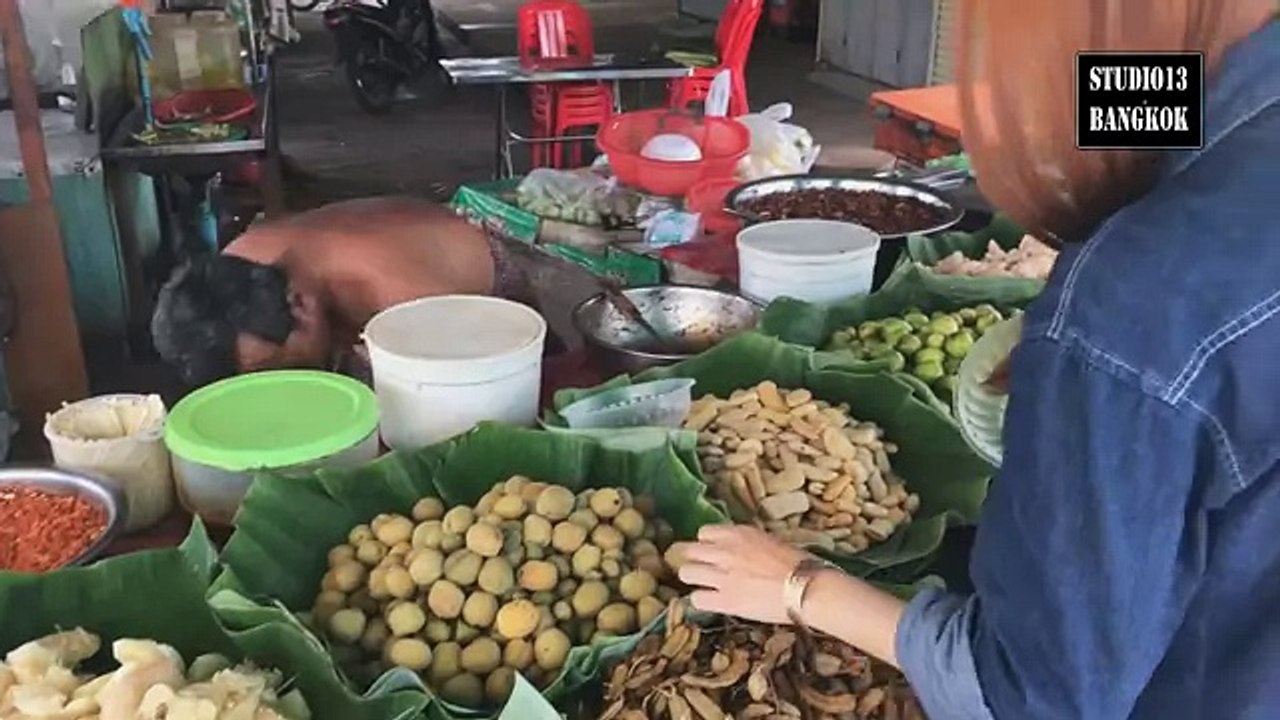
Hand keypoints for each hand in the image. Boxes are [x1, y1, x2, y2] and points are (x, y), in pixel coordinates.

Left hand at [672, 524, 810, 624]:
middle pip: (688, 550)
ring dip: (693, 579)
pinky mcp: (724, 600)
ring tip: (703, 585)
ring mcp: (721, 576)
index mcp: (738, 534)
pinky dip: (701, 600)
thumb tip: (741, 550)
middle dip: (693, 560)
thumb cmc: (798, 564)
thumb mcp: (770, 541)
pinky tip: (712, 602)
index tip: (712, 552)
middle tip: (701, 569)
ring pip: (686, 572)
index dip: (707, 544)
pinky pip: (696, 599)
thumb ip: (748, 543)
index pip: (704, 533)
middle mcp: (724, 551)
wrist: (806, 588)